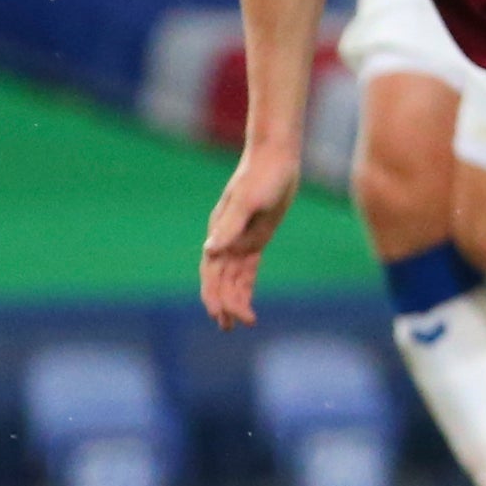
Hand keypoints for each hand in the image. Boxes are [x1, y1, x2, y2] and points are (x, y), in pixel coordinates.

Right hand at [201, 142, 302, 329]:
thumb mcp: (248, 201)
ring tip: (238, 323)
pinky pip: (247, 268)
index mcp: (219, 231)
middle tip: (229, 327)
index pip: (212, 271)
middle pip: (220, 278)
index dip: (215, 294)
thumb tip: (210, 250)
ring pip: (233, 277)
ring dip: (233, 299)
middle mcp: (225, 238)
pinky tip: (247, 302)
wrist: (276, 158)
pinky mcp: (256, 237)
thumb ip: (230, 226)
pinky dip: (245, 285)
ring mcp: (240, 239)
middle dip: (223, 303)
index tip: (221, 315)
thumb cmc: (261, 176)